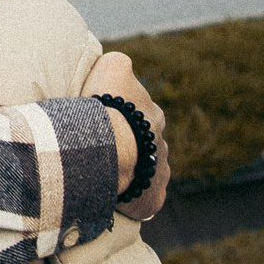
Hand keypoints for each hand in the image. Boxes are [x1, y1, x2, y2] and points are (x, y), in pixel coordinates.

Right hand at [90, 51, 171, 220]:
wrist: (111, 147)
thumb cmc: (106, 107)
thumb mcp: (111, 68)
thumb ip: (118, 64)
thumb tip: (120, 64)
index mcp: (152, 113)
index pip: (139, 111)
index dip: (120, 116)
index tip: (102, 122)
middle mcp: (161, 140)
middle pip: (146, 140)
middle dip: (131, 144)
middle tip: (103, 149)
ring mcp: (160, 168)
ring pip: (147, 168)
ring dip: (132, 171)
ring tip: (107, 175)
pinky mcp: (155, 194)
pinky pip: (146, 197)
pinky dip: (135, 198)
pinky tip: (118, 200)